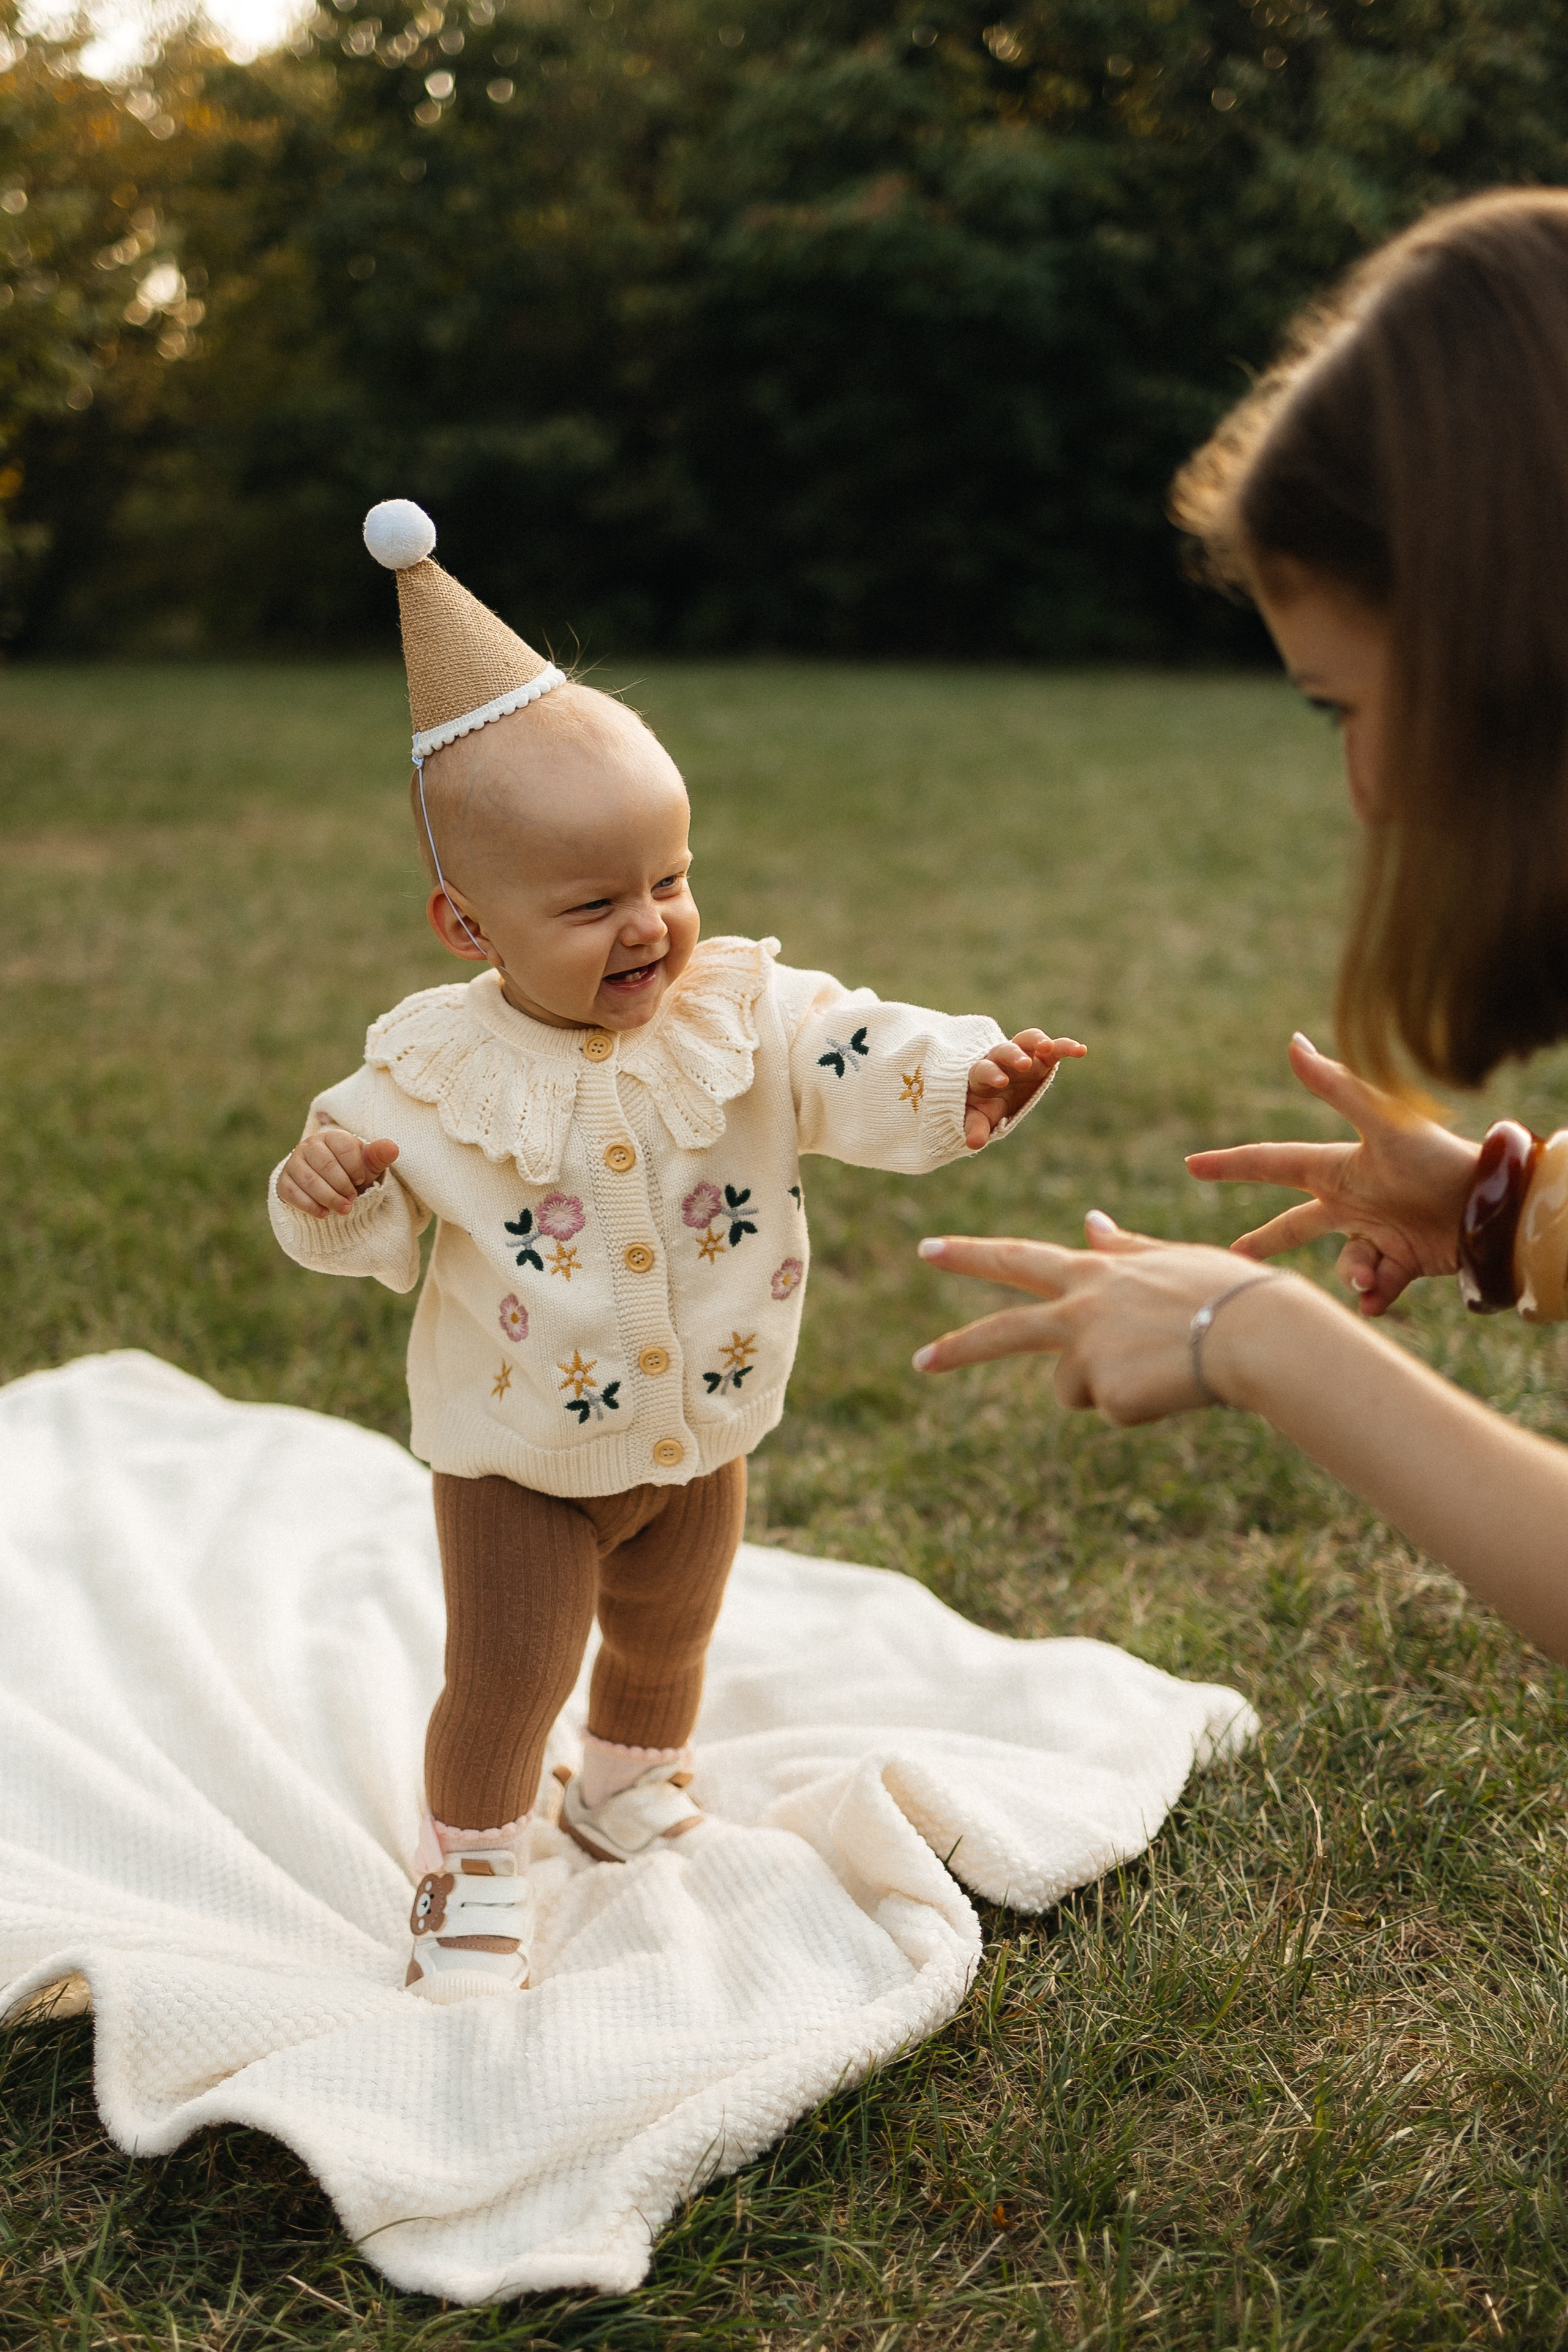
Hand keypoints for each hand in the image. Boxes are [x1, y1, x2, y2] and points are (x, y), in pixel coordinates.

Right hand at [277, 1126, 399, 1217]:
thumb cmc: (352, 1172)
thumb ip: (379, 1156)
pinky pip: (292, 1193)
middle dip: (343, 1186)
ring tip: (343, 1209)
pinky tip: (324, 1213)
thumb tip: (393, 1148)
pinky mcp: (284, 1181)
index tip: (361, 1180)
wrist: (330, 1187)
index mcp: (331, 1137)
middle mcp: (309, 1145)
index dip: (356, 1169)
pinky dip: (310, 1206)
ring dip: (329, 1198)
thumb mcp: (368, 1164)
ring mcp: (294, 1163)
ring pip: (309, 1180)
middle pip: (326, 1165)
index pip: (344, 1147)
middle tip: (352, 1199)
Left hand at [911, 1214, 1279, 1421]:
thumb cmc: (1230, 1292)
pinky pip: (1116, 1412)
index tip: (929, 1249)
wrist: (1260, 1335)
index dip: (972, 1254)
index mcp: (1095, 1272)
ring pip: (1072, 1388)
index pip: (1019, 1258)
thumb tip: (1089, 1222)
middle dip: (958, 1347)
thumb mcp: (1173, 1260)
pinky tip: (1177, 1387)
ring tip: (1166, 1367)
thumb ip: (1124, 1249)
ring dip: (1109, 1387)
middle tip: (920, 1362)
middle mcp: (1079, 1310)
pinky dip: (1145, 1406)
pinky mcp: (1105, 1397)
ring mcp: (1088, 1354)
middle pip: (1004, 1333)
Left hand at [963, 1029, 1085, 1150]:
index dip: (992, 1074)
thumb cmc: (984, 1104)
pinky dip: (1066, 1047)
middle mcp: (1000, 1059)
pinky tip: (1081, 1050)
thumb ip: (975, 1127)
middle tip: (1024, 1064)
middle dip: (1014, 1055)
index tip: (1001, 1082)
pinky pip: (1054, 1047)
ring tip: (1049, 1047)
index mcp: (981, 1073)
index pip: (984, 1069)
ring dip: (1038, 1041)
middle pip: (1005, 1050)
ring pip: (1028, 1040)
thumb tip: (974, 1144)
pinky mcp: (1041, 1057)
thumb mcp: (979, 1117)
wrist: (994, 1089)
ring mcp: (1022, 1054)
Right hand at [1186, 1033, 1478, 1316]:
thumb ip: (1336, 1087)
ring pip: (1340, 1264)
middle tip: (1232, 1258)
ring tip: (1370, 1274)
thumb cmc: (1436, 1158)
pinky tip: (1379, 1298)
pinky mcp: (1402, 1264)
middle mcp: (1351, 1203)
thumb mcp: (1383, 1121)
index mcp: (1338, 1169)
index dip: (1232, 1164)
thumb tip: (1294, 1041)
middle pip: (1292, 1224)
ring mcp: (1376, 1235)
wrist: (1489, 1205)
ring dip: (1350, 1272)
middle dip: (1263, 1240)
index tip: (1192, 1164)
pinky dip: (1375, 1295)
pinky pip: (1374, 1288)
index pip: (1272, 1163)